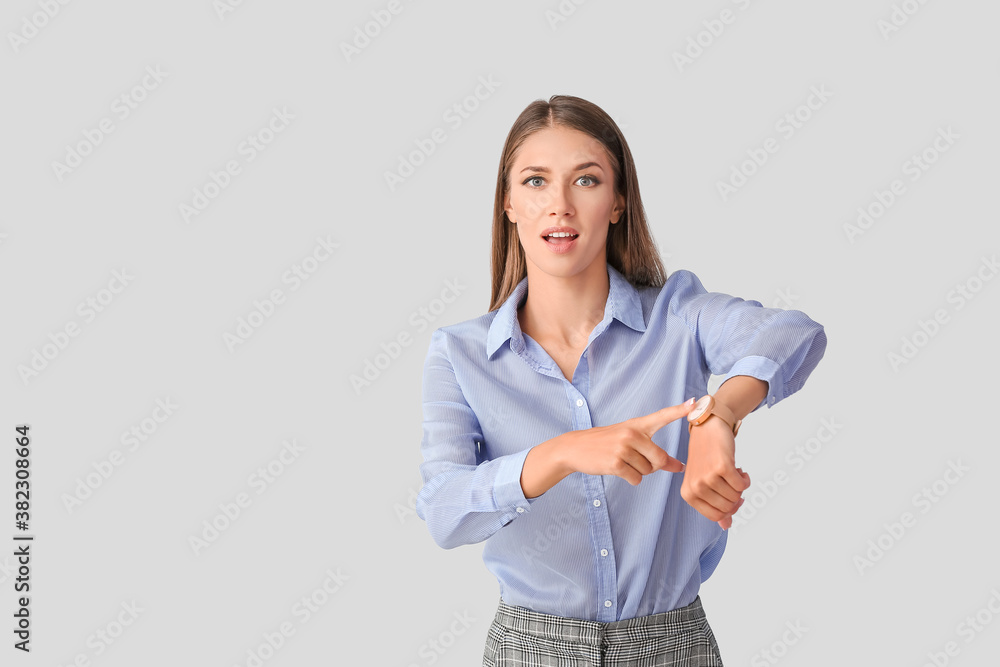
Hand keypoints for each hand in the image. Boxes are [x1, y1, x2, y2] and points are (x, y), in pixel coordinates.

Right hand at [556, 399, 695, 485]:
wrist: (575, 447)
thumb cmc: (605, 443)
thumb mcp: (628, 439)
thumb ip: (653, 450)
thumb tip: (679, 467)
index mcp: (636, 425)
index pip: (661, 416)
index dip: (679, 411)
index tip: (695, 403)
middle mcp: (632, 434)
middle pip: (659, 459)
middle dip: (654, 466)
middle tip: (639, 462)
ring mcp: (623, 448)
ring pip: (648, 471)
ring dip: (639, 472)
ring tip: (623, 462)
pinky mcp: (616, 463)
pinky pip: (637, 478)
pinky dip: (631, 479)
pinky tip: (618, 469)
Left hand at [681, 415, 750, 528]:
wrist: (707, 429)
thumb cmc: (706, 457)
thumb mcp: (705, 482)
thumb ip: (715, 505)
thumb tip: (726, 526)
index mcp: (688, 494)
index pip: (716, 516)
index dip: (729, 509)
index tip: (733, 496)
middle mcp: (696, 487)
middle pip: (728, 507)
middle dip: (736, 496)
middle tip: (733, 482)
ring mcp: (708, 477)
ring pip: (736, 496)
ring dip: (741, 486)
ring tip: (734, 473)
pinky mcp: (721, 467)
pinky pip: (742, 485)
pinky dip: (745, 479)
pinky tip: (740, 469)